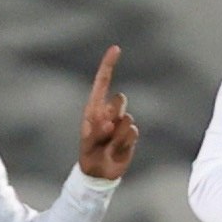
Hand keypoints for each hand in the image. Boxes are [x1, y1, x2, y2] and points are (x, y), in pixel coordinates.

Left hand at [78, 46, 139, 179]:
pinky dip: (124, 143)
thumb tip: (111, 120)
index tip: (116, 48)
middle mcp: (109, 112)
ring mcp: (122, 122)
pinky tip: (117, 150)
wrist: (100, 173)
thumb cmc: (90, 153)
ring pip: (127, 119)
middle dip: (113, 113)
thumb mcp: (88, 142)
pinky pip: (133, 132)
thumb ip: (97, 130)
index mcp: (95, 108)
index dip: (108, 65)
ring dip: (117, 134)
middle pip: (119, 100)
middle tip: (104, 130)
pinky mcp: (131, 135)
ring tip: (108, 145)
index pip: (103, 82)